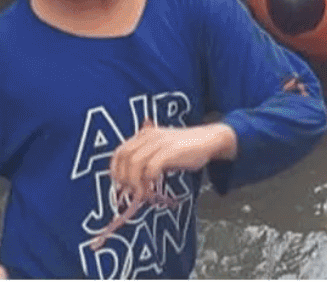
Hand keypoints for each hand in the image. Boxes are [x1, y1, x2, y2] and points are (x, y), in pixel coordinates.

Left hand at [109, 122, 235, 204]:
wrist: (210, 139)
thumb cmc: (186, 148)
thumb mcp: (162, 148)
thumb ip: (146, 157)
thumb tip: (130, 179)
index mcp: (145, 134)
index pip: (120, 152)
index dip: (116, 170)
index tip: (121, 185)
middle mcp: (150, 136)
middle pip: (124, 157)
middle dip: (124, 178)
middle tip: (132, 192)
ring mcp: (160, 142)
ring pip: (135, 163)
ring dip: (135, 182)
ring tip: (143, 193)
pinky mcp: (170, 150)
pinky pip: (151, 168)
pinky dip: (148, 181)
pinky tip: (154, 189)